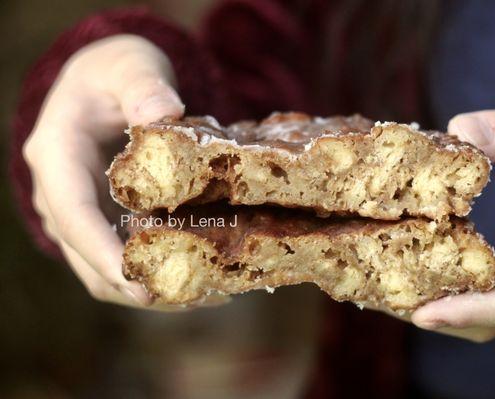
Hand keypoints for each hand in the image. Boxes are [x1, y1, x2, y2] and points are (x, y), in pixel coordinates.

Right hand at [23, 34, 194, 307]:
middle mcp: (58, 192)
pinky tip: (198, 275)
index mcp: (56, 155)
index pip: (73, 214)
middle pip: (86, 256)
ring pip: (101, 269)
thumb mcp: (130, 65)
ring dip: (148, 289)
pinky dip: (152, 273)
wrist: (104, 83)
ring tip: (208, 293)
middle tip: (195, 296)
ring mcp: (77, 211)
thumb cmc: (115, 71)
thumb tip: (165, 114)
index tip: (142, 285)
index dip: (103, 254)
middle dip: (135, 284)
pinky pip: (119, 258)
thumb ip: (143, 86)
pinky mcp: (99, 220)